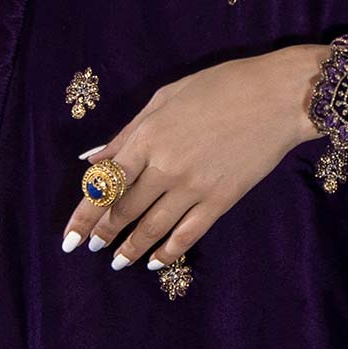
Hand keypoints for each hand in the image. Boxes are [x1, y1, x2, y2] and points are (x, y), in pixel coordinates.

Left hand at [62, 43, 331, 270]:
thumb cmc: (221, 85)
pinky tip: (156, 263)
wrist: (279, 97)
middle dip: (102, 233)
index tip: (68, 237)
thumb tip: (94, 158)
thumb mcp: (165, 97)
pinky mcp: (220, 200)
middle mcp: (164, 167)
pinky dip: (169, 252)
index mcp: (147, 137)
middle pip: (123, 209)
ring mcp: (193, 187)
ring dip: (130, 248)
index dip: (83, 215)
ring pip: (152, 228)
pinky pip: (188, 234)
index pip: (104, 184)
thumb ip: (127, 132)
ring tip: (116, 261)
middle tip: (89, 248)